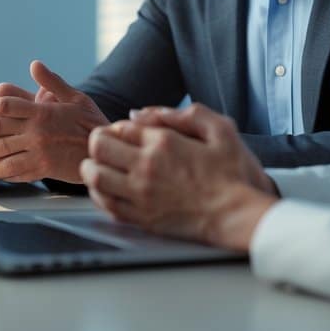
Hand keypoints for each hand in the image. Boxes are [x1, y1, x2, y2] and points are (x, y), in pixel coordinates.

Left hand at [0, 60, 108, 182]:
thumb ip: (52, 82)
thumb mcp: (76, 97)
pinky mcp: (41, 171)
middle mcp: (37, 133)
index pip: (4, 105)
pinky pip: (11, 173)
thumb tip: (35, 65)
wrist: (106, 151)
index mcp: (42, 112)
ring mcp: (38, 153)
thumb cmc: (90, 122)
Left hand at [80, 103, 277, 249]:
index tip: (126, 133)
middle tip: (106, 145)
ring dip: (92, 167)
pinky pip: (105, 204)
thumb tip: (144, 113)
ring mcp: (141, 194)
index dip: (119, 127)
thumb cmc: (233, 175)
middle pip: (99, 147)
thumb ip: (184, 114)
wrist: (238, 216)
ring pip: (95, 176)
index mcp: (164, 143)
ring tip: (99, 165)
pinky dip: (98, 193)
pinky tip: (105, 189)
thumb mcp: (220, 129)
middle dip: (98, 141)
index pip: (121, 127)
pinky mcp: (142, 218)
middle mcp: (147, 167)